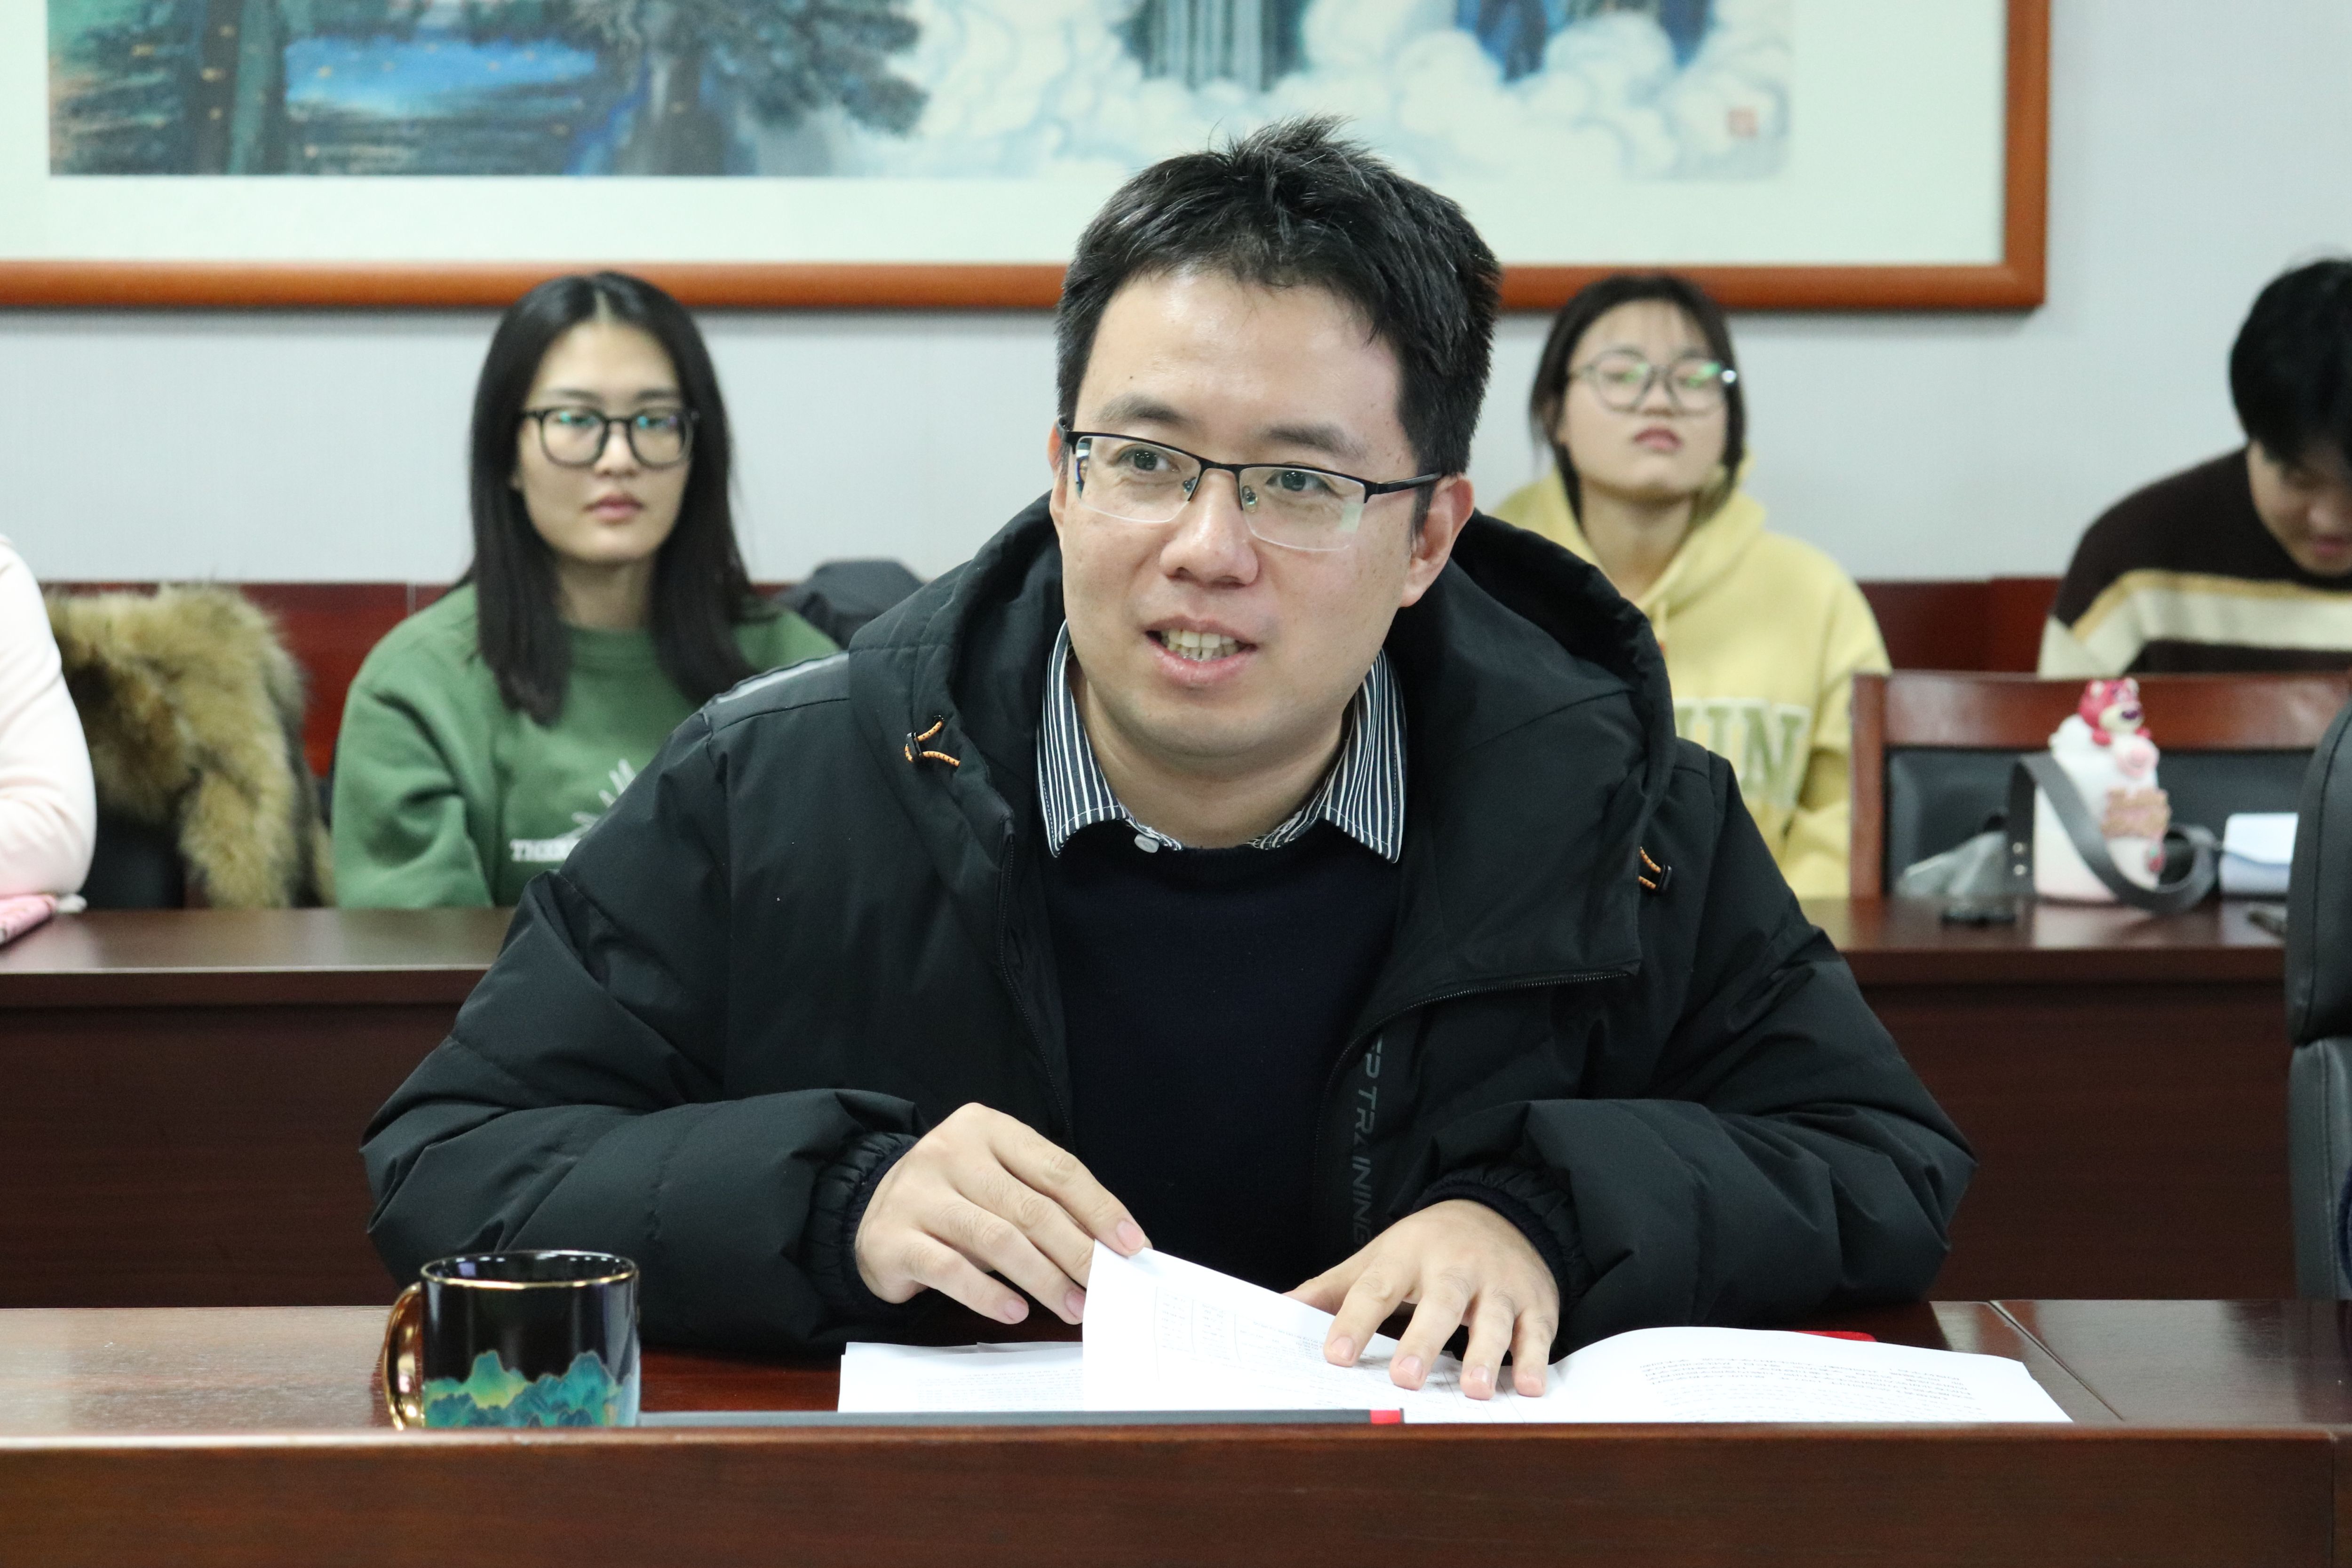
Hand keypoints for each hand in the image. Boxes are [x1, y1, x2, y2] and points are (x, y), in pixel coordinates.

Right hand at [855, 1103, 1148, 1325]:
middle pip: (1031, 1207)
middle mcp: (951, 1152)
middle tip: (1105, 1286)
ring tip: (1073, 1306)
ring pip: (997, 1239)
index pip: (1057, 1168)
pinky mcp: (894, 1237)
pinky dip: (989, 1294)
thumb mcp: (998, 1182)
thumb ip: (1044, 1202)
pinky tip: (1016, 1311)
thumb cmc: (954, 1199)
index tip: (1131, 1244)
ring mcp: (919, 1193)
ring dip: (1043, 1279)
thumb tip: (1108, 1246)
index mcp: (988, 1128)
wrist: (869, 1211)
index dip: (1099, 1208)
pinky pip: (951, 1269)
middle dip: (1077, 1252)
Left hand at [1289, 1200, 1557, 1399]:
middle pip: (1439, 1301)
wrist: (1500, 1210)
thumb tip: (1280, 1309)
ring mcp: (1498, 1283)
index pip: (1376, 1288)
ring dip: (1485, 1354)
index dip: (1355, 1321)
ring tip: (1474, 1391)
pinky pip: (1536, 1330)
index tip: (1336, 1355)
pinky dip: (1535, 1359)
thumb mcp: (1379, 1257)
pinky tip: (1530, 1389)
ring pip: (1492, 1317)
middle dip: (1423, 1340)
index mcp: (1407, 1255)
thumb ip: (1333, 1288)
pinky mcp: (1534, 1301)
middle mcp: (1455, 1265)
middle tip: (1406, 1379)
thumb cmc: (1427, 1246)